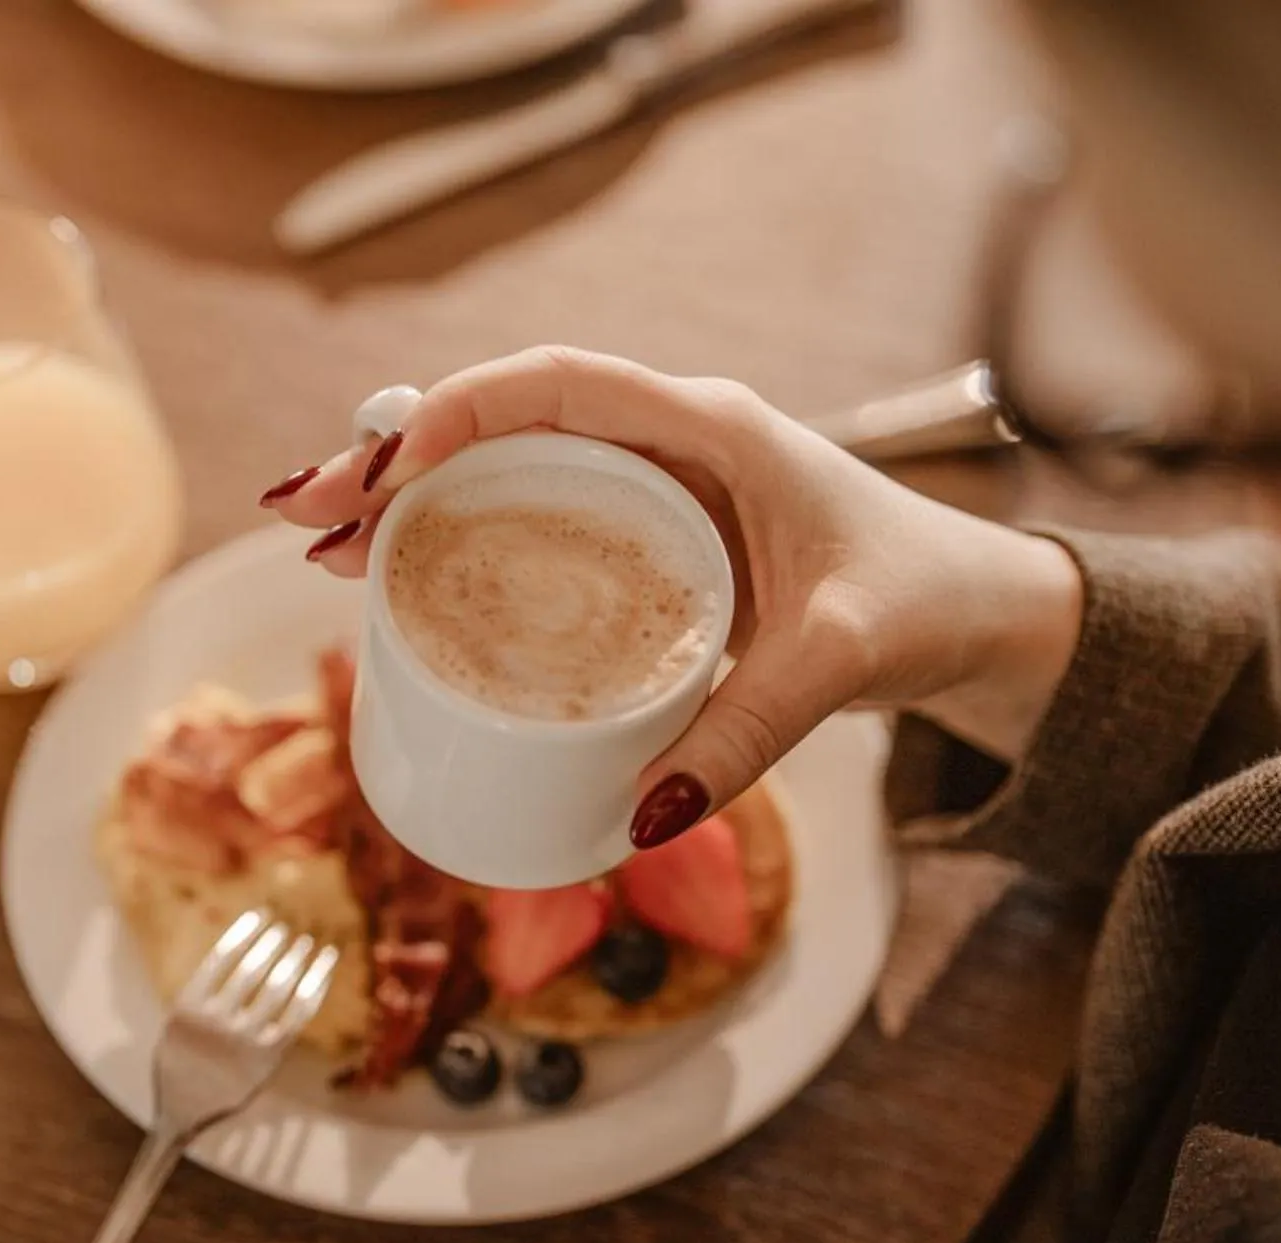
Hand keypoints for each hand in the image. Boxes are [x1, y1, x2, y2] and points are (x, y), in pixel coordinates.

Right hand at [262, 346, 1082, 840]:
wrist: (976, 610)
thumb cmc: (922, 601)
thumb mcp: (841, 660)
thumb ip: (748, 731)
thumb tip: (638, 819)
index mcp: (710, 429)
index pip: (557, 384)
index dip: (458, 411)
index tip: (386, 467)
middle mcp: (669, 441)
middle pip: (503, 422)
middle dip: (395, 458)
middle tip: (303, 515)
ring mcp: (653, 487)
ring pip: (508, 469)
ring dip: (414, 499)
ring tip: (323, 550)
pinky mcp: (649, 538)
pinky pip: (537, 518)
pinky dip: (463, 538)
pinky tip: (403, 581)